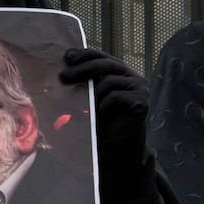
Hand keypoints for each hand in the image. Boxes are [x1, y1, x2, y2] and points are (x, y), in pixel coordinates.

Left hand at [59, 47, 150, 178]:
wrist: (116, 148)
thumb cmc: (101, 123)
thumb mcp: (89, 99)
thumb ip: (84, 83)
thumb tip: (62, 72)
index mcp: (119, 72)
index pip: (101, 56)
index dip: (84, 55)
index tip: (66, 57)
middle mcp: (132, 77)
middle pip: (106, 64)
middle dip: (82, 69)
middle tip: (63, 77)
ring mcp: (140, 88)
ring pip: (110, 81)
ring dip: (94, 94)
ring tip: (88, 107)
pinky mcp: (142, 102)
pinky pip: (116, 96)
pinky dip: (104, 105)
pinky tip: (101, 114)